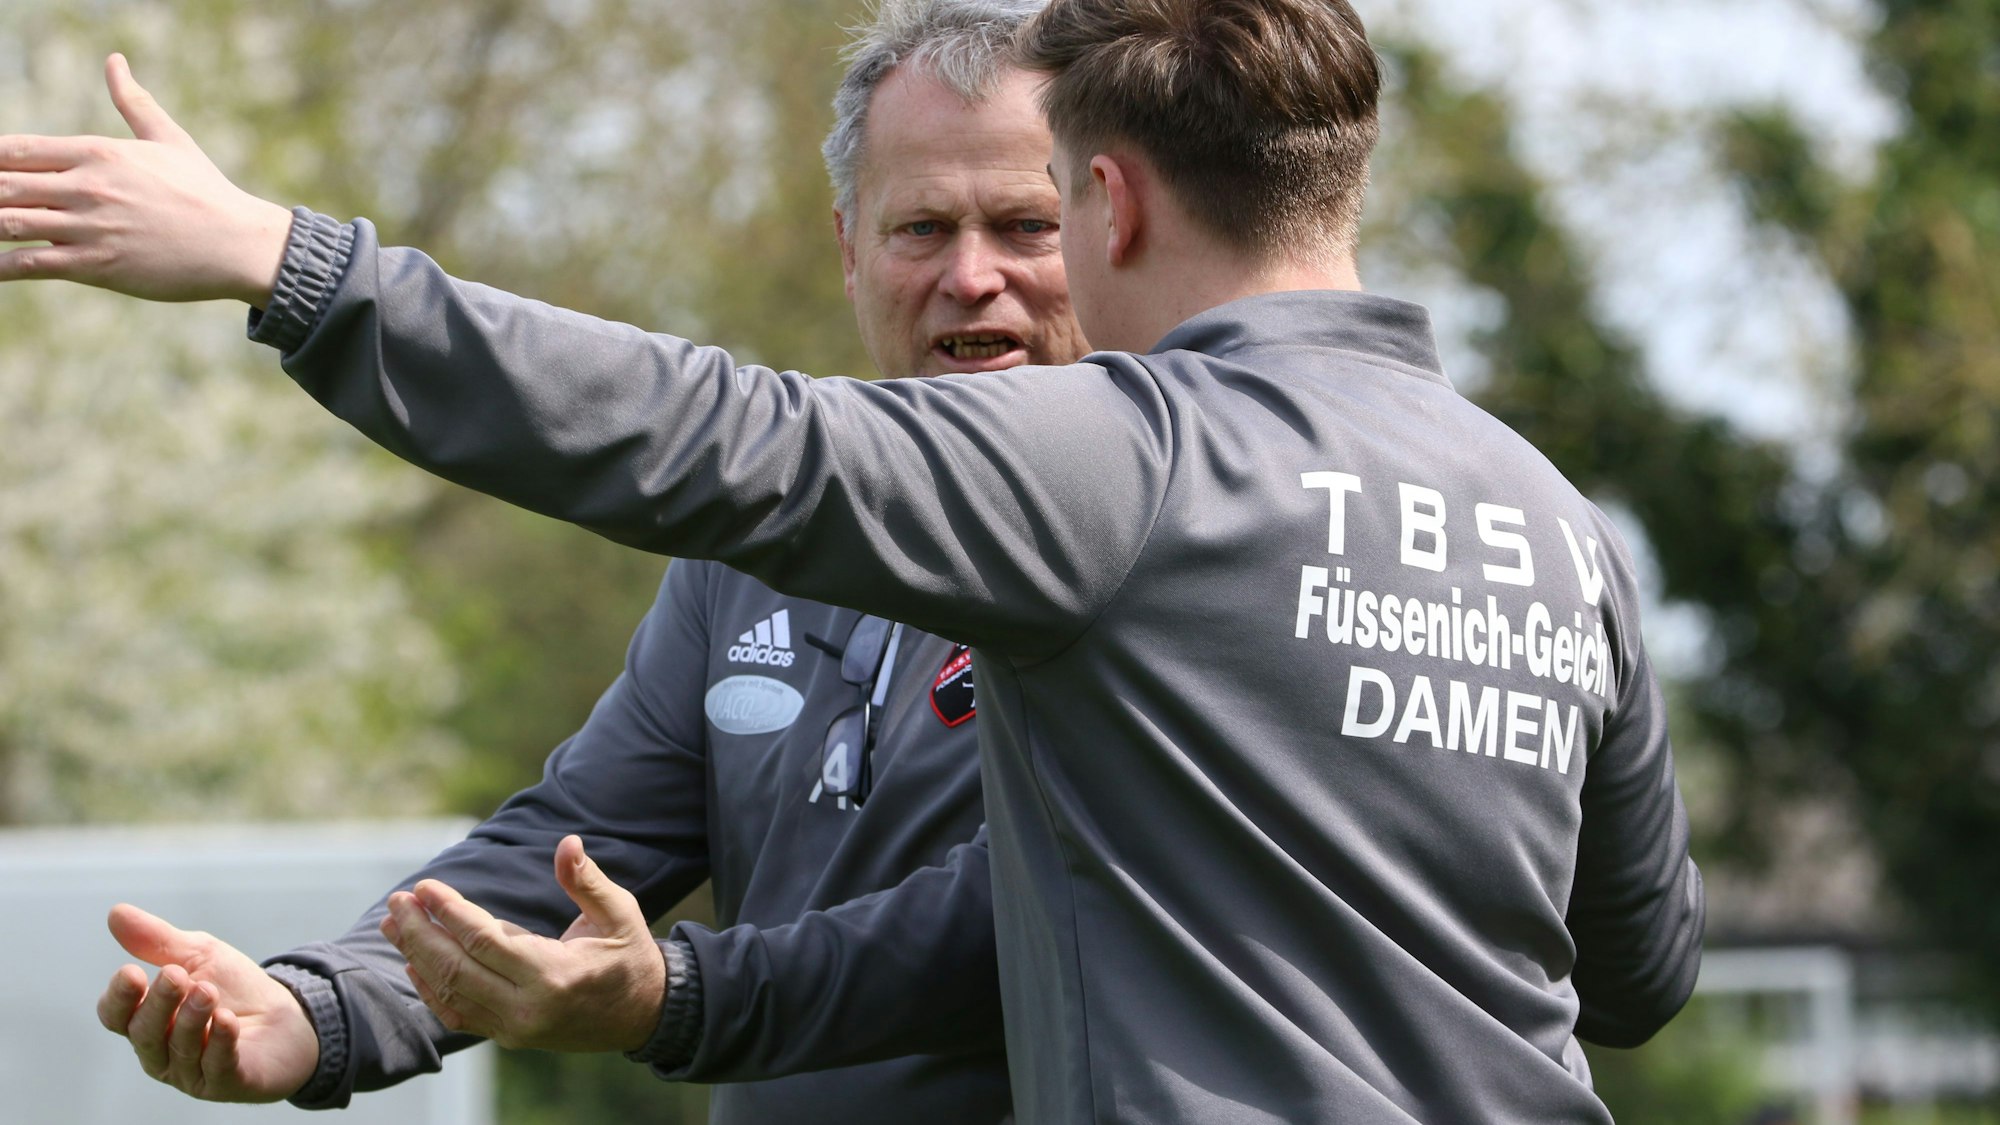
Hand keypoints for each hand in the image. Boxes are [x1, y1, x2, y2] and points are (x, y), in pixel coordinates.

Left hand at [0, 53, 292, 303]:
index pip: (17, 149)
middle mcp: (88, 187)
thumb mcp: (169, 140)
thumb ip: (133, 102)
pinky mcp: (97, 266)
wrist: (238, 243)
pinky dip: (4, 267)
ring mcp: (90, 227)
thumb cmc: (206, 191)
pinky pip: (33, 264)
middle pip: (4, 185)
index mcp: (98, 153)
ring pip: (10, 223)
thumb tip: (115, 62)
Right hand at [96, 904, 319, 1101]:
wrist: (289, 1017)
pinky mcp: (226, 1083)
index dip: (119, 997)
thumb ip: (158, 940)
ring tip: (207, 990)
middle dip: (159, 1003)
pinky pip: (216, 1066)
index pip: (115, 1016)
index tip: (132, 972)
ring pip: (179, 1050)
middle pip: (144, 1033)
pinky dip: (220, 1042)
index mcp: (147, 1020)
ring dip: (192, 1018)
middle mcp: (161, 1052)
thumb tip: (116, 912)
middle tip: (176, 975)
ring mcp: (191, 1073)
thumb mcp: (199, 956)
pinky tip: (227, 1021)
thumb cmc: (235, 989)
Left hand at [383, 835, 667, 1052]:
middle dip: (421, 933)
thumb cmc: (630, 955)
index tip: (425, 886)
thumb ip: (587, 881)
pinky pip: (458, 1016)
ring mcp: (516, 1028)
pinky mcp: (509, 1036)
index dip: (450, 912)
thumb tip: (567, 842)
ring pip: (451, 993)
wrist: (642, 1015)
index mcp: (555, 976)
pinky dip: (431, 991)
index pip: (485, 941)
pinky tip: (413, 963)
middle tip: (398, 901)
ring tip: (393, 924)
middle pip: (456, 969)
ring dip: (417, 957)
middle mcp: (528, 1009)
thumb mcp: (620, 913)